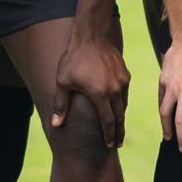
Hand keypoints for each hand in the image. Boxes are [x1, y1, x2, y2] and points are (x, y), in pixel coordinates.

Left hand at [53, 20, 130, 147]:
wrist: (92, 35)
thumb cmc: (74, 59)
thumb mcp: (63, 82)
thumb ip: (60, 104)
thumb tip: (56, 124)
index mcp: (100, 95)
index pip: (108, 122)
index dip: (109, 135)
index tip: (110, 145)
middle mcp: (115, 90)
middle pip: (119, 117)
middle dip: (118, 132)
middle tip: (118, 144)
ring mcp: (122, 81)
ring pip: (124, 105)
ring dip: (121, 118)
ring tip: (118, 127)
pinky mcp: (125, 74)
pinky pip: (125, 93)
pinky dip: (122, 102)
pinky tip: (118, 106)